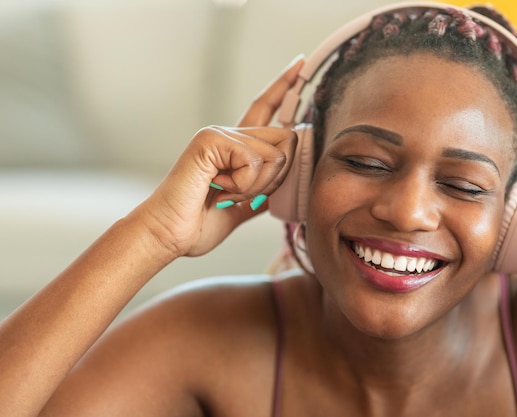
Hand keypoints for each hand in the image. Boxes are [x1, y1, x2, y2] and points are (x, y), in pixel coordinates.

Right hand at [134, 57, 303, 258]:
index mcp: (236, 148)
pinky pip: (254, 161)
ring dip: (258, 187)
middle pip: (288, 138)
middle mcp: (228, 135)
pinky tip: (218, 188)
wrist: (168, 235)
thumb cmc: (197, 224)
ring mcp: (218, 134)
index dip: (283, 87)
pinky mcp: (211, 140)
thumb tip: (286, 185)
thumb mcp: (242, 207)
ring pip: (276, 154)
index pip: (264, 109)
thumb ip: (264, 193)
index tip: (298, 63)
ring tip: (226, 193)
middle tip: (243, 195)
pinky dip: (244, 186)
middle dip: (277, 178)